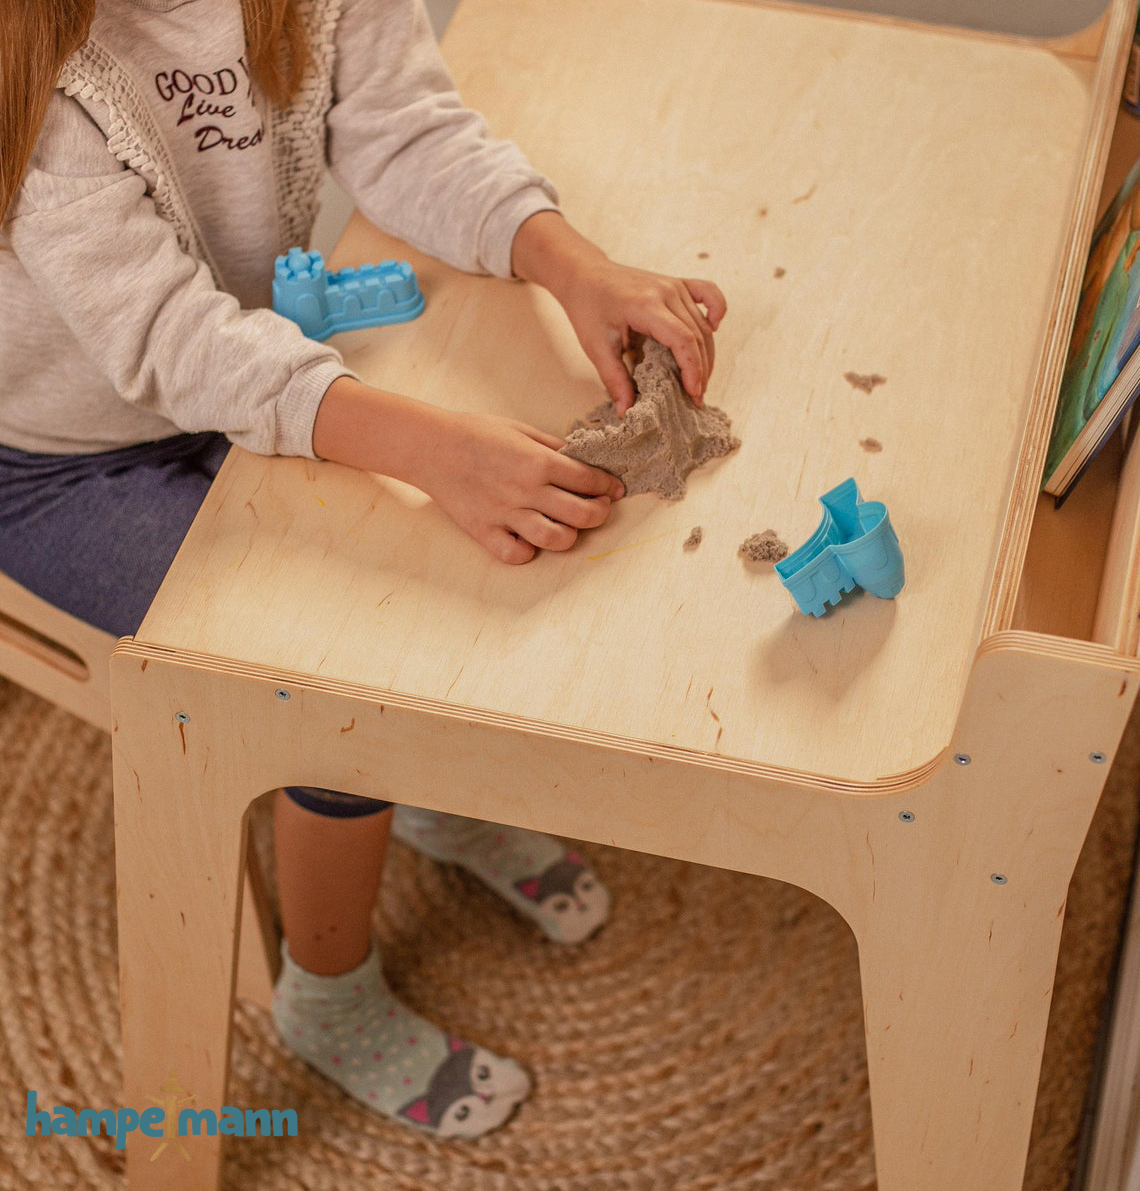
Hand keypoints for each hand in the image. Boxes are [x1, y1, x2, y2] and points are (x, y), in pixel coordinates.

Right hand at [312, 377, 622, 564]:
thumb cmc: (476, 433)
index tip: (615, 489)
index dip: (608, 485)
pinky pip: (515, 555)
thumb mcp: (521, 429)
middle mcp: (526, 491)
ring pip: (554, 539)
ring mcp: (505, 514)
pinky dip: (528, 552)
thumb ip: (553, 447)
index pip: (589, 479)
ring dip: (570, 536)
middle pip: (582, 514)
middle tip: (601, 508)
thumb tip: (583, 460)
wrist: (432, 447)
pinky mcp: (485, 531)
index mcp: (537, 461)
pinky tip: (530, 540)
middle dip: (600, 512)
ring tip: (570, 527)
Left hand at [511, 211, 726, 413]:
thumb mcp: (597, 347)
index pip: (683, 340)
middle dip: (701, 370)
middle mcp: (666, 292)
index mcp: (646, 305)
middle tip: (696, 398)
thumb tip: (626, 412)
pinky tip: (714, 329)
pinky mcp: (677, 283)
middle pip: (697, 335)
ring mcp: (674, 285)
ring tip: (700, 381)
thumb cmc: (589, 308)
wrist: (585, 275)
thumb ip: (615, 379)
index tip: (694, 394)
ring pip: (703, 323)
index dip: (693, 369)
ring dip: (707, 354)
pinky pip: (708, 293)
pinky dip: (717, 310)